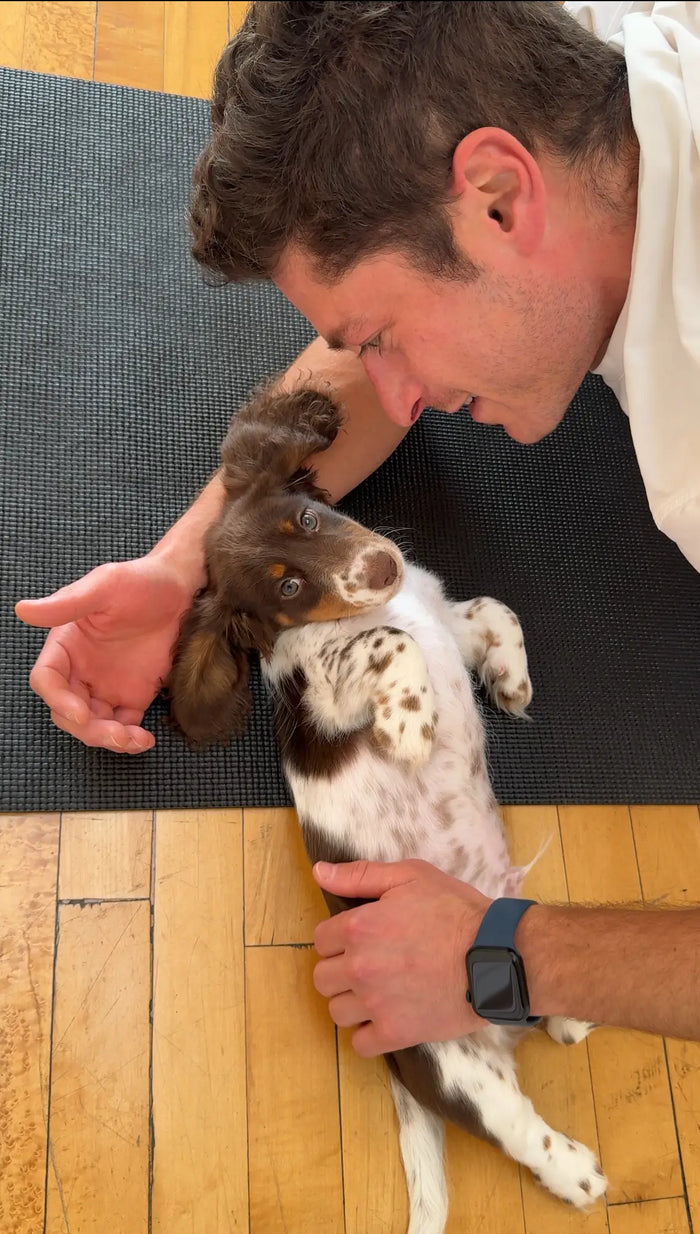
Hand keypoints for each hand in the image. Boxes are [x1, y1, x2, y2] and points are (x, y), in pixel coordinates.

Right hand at [15, 554, 195, 752]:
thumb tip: (23, 610)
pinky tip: (144, 740)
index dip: (58, 699)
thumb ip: (66, 604)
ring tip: (134, 740)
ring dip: (108, 739)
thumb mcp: (104, 586)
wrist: (183, 590)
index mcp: (67, 644)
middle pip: (67, 710)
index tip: (80, 712)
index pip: (47, 679)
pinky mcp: (134, 696)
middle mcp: (82, 669)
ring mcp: (107, 685)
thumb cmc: (141, 581)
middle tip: (114, 734)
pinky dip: (130, 739)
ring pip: (94, 724)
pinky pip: (124, 725)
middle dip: (86, 727)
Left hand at [312, 858, 491, 1055]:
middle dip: (341, 971)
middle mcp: (360, 966)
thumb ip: (361, 875)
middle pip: (323, 978)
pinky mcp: (396, 1032)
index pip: (320, 940)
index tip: (360, 939)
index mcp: (359, 927)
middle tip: (369, 966)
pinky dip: (369, 1035)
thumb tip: (319, 872)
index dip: (339, 938)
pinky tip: (386, 1018)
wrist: (497, 955)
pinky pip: (361, 1044)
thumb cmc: (456, 911)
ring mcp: (376, 1003)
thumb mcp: (411, 876)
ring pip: (337, 1012)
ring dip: (352, 1003)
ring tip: (378, 993)